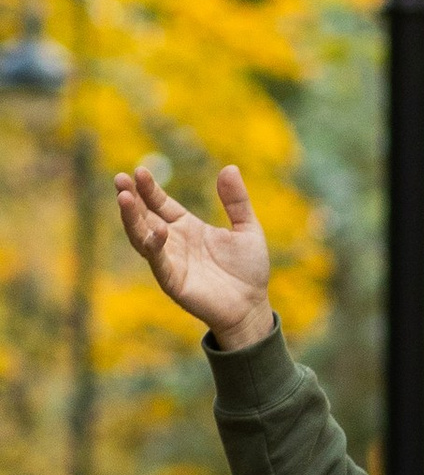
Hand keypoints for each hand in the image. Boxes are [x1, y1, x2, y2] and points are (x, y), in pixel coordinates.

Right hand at [117, 163, 275, 350]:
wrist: (252, 306)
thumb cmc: (248, 270)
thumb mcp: (247, 229)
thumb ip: (237, 201)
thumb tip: (230, 167)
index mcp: (187, 227)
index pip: (160, 203)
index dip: (149, 189)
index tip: (139, 171)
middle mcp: (173, 242)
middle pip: (144, 217)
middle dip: (130, 199)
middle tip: (120, 179)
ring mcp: (170, 261)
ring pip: (142, 237)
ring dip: (131, 219)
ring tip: (124, 197)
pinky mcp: (173, 282)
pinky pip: (158, 262)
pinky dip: (154, 247)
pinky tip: (157, 231)